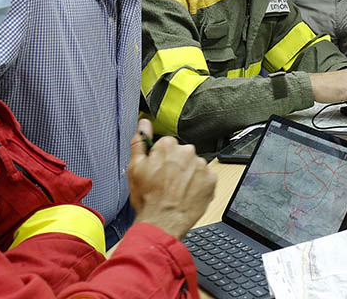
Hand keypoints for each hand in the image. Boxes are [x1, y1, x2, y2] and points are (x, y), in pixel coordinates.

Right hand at [128, 119, 216, 240]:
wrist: (163, 222)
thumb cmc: (148, 198)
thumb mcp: (135, 168)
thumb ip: (140, 142)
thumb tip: (143, 124)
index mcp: (168, 145)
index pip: (168, 145)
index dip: (161, 159)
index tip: (159, 170)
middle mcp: (187, 151)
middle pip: (183, 154)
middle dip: (177, 165)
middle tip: (167, 182)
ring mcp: (201, 165)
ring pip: (194, 166)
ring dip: (188, 175)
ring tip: (177, 191)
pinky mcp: (211, 179)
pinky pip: (205, 178)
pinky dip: (199, 185)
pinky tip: (188, 194)